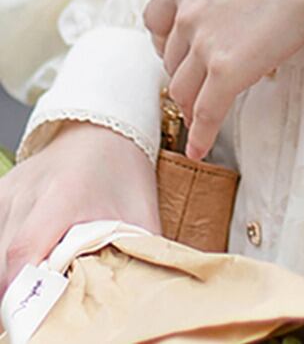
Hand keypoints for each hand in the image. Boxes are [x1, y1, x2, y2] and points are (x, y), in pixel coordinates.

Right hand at [0, 120, 158, 301]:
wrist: (103, 126)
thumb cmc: (122, 168)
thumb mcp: (140, 210)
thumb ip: (139, 253)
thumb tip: (146, 294)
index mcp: (64, 192)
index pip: (24, 249)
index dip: (20, 291)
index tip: (31, 320)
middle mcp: (29, 190)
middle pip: (2, 259)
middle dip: (17, 294)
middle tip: (41, 317)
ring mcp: (9, 191)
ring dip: (10, 278)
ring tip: (38, 293)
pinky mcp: (0, 194)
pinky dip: (3, 260)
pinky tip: (25, 270)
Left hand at [143, 0, 303, 160]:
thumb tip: (235, 6)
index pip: (154, 20)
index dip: (165, 41)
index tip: (179, 51)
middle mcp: (186, 12)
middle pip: (171, 59)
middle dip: (184, 74)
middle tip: (200, 85)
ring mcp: (203, 43)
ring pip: (182, 90)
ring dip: (191, 105)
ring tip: (201, 117)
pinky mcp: (225, 71)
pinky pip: (205, 112)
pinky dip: (200, 135)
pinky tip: (199, 149)